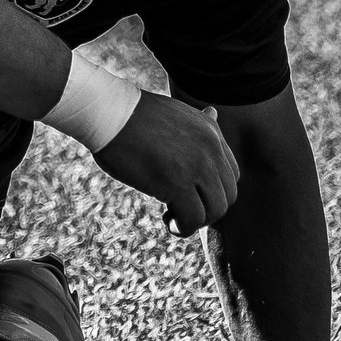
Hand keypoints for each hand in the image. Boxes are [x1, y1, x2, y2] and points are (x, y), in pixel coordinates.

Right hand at [92, 92, 239, 232]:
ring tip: (173, 217)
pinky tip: (167, 222)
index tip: (189, 193)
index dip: (211, 191)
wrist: (109, 112)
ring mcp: (197, 167)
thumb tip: (214, 113)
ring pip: (215, 210)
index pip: (231, 175)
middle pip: (227, 195)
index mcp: (211, 132)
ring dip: (196, 221)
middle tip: (180, 208)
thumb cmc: (133, 113)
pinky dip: (182, 228)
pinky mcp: (177, 183)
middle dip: (206, 208)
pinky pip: (194, 219)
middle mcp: (211, 149)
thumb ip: (198, 120)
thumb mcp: (175, 111)